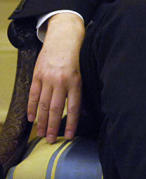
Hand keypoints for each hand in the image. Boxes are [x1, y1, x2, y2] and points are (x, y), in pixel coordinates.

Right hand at [28, 13, 83, 142]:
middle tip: (50, 140)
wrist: (63, 38)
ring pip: (43, 104)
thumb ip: (77, 92)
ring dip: (41, 121)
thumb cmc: (75, 59)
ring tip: (41, 134)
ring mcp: (48, 78)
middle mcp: (61, 82)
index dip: (72, 123)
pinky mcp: (37, 75)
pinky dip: (32, 108)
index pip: (74, 107)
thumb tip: (77, 112)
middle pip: (56, 109)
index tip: (70, 136)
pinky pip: (33, 95)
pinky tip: (32, 119)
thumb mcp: (81, 74)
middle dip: (53, 126)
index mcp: (76, 82)